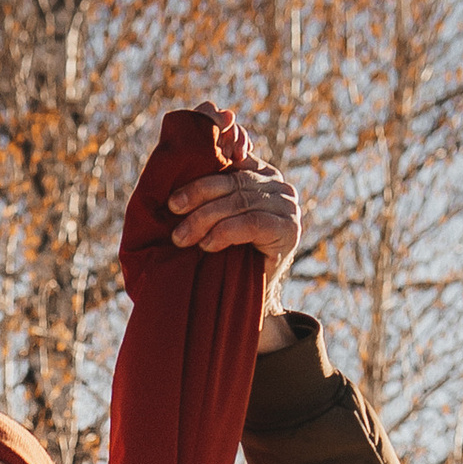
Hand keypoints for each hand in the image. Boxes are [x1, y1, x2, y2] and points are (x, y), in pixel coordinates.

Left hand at [167, 101, 301, 347]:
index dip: (204, 171)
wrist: (253, 300)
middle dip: (198, 196)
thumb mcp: (217, 219)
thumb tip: (180, 172)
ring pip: (240, 202)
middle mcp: (280, 187)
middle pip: (233, 182)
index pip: (232, 163)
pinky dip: (225, 232)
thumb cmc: (228, 259)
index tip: (175, 192)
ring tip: (181, 237)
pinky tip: (207, 245)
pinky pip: (251, 223)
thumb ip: (212, 192)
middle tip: (173, 210)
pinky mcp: (289, 229)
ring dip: (205, 218)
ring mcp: (288, 207)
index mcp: (263, 175)